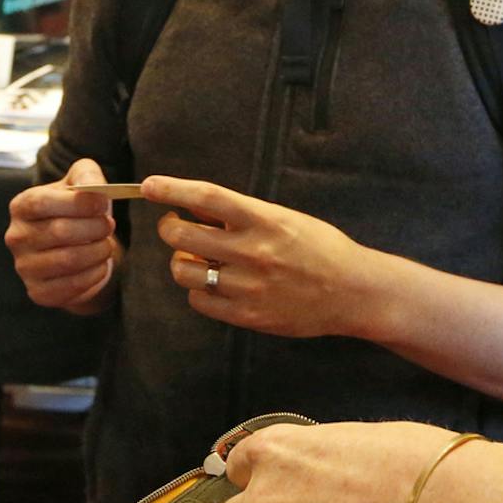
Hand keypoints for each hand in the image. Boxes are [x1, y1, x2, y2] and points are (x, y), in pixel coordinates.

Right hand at [5, 159, 120, 310]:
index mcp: (21, 206)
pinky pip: (71, 285)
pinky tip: (100, 264)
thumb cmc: (75, 210)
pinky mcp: (38, 292)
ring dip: (97, 252)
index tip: (103, 204)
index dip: (77, 203)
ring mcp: (24, 267)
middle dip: (93, 228)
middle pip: (59, 232)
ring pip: (68, 260)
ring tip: (106, 245)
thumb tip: (95, 188)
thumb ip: (87, 174)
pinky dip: (94, 274)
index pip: (42, 202)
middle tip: (109, 225)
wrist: (72, 248)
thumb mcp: (79, 183)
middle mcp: (16, 237)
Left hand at [145, 175, 376, 338]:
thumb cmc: (320, 248)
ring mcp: (248, 286)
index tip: (149, 186)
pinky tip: (213, 285)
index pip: (206, 197)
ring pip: (184, 271)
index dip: (172, 189)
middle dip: (169, 228)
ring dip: (182, 262)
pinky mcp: (248, 316)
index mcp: (263, 220)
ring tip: (197, 259)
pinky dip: (199, 291)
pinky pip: (200, 301)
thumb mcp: (284, 219)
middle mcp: (252, 251)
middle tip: (174, 226)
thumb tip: (196, 209)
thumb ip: (242, 215)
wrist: (353, 292)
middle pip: (182, 236)